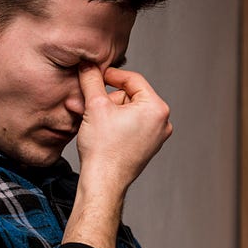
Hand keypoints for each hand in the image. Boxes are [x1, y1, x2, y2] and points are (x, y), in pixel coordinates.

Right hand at [62, 65, 171, 247]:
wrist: (103, 183)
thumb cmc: (103, 149)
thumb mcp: (95, 106)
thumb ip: (92, 79)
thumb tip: (87, 64)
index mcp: (156, 108)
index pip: (132, 79)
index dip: (110, 75)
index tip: (93, 73)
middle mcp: (162, 121)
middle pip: (130, 96)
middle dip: (106, 98)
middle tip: (86, 101)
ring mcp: (156, 135)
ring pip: (128, 111)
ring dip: (107, 111)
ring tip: (88, 117)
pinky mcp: (147, 146)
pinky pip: (130, 125)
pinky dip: (114, 123)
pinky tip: (97, 129)